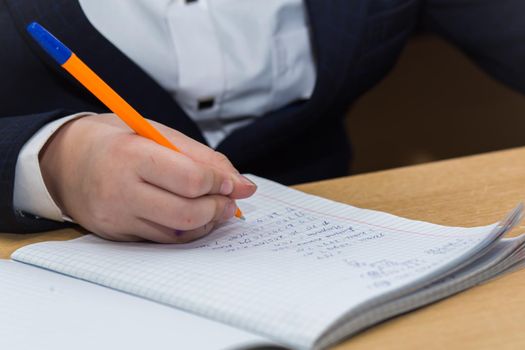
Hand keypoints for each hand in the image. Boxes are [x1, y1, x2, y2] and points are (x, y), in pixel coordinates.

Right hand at [39, 113, 256, 242]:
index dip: (221, 183)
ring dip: (206, 223)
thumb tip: (241, 184)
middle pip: (187, 213)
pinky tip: (193, 218)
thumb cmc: (116, 140)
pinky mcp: (116, 235)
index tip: (233, 183)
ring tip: (214, 208)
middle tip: (229, 201)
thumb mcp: (158, 133)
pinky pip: (162, 240)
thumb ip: (202, 157)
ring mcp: (116, 218)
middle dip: (218, 209)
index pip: (190, 180)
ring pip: (177, 233)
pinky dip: (186, 231)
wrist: (64, 161)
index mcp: (131, 155)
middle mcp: (120, 190)